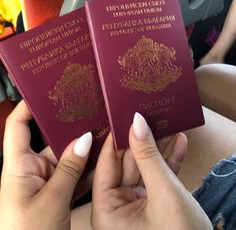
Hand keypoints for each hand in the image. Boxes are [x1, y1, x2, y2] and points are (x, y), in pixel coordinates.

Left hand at [0, 100, 92, 229]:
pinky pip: (74, 175)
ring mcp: (46, 181)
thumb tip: (84, 139)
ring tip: (104, 135)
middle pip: (50, 140)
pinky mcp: (57, 192)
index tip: (45, 93)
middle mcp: (31, 169)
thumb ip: (69, 168)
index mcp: (18, 166)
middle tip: (90, 114)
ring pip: (67, 158)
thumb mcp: (51, 201)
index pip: (18, 127)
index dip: (27, 107)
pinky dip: (88, 170)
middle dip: (70, 129)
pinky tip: (104, 161)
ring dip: (84, 151)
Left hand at [92, 113, 211, 229]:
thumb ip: (148, 156)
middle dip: (141, 140)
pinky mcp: (152, 205)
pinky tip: (178, 143)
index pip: (106, 164)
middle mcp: (116, 208)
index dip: (114, 138)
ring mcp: (135, 206)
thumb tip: (136, 122)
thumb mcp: (163, 192)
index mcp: (106, 210)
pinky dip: (169, 163)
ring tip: (167, 124)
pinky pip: (157, 178)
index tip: (122, 114)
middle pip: (127, 164)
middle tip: (149, 116)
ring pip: (144, 168)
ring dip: (158, 149)